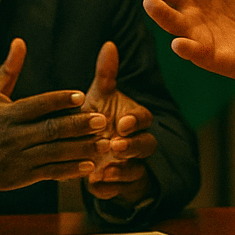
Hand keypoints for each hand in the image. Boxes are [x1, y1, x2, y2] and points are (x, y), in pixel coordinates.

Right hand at [0, 38, 106, 196]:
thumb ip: (9, 70)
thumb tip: (19, 42)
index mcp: (8, 115)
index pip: (37, 105)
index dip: (59, 100)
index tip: (81, 96)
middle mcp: (14, 136)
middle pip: (50, 129)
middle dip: (77, 125)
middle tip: (101, 120)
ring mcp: (19, 158)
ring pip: (54, 153)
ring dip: (80, 149)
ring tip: (103, 143)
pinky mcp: (22, 177)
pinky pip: (50, 173)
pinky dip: (69, 170)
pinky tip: (89, 166)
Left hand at [82, 42, 154, 203]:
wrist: (88, 147)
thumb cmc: (97, 117)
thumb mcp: (99, 96)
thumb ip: (106, 73)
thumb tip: (109, 44)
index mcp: (134, 120)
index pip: (144, 119)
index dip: (136, 121)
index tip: (122, 122)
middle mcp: (135, 143)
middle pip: (146, 146)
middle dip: (132, 146)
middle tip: (114, 145)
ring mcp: (128, 165)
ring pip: (136, 171)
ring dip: (122, 170)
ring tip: (104, 170)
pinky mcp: (116, 185)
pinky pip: (117, 191)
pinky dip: (107, 189)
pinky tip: (94, 184)